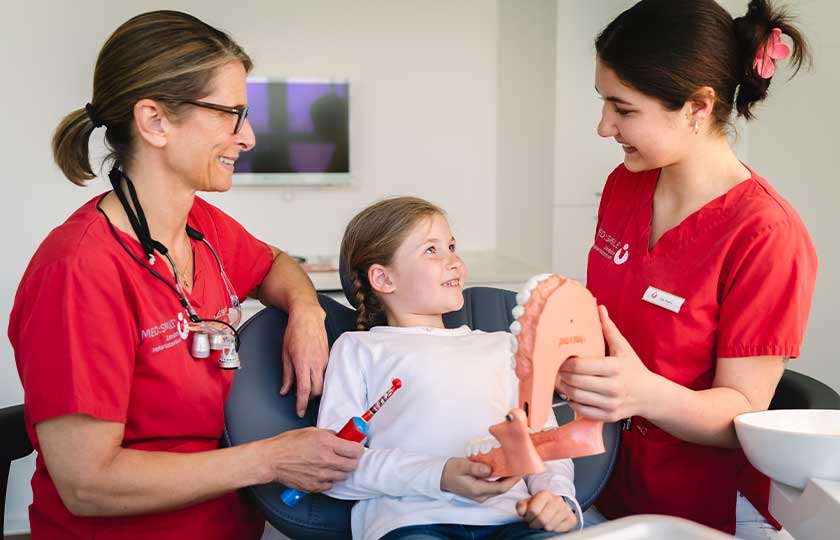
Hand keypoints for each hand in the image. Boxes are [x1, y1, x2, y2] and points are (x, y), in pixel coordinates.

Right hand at [260, 427, 363, 492]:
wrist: (272, 459)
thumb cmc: (288, 444)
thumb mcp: (312, 431)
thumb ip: (330, 435)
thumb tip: (342, 437)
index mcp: (327, 444)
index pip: (355, 450)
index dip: (358, 448)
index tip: (356, 447)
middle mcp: (326, 460)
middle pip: (353, 465)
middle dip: (352, 460)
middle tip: (346, 456)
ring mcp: (321, 475)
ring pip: (343, 476)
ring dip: (341, 470)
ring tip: (332, 464)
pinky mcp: (315, 486)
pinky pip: (330, 485)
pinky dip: (329, 479)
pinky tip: (322, 472)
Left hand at [280, 305, 328, 416]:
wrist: (308, 318)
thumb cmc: (295, 332)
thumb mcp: (285, 354)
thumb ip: (286, 375)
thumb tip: (284, 390)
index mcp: (302, 363)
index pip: (303, 390)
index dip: (301, 404)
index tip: (299, 411)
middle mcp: (316, 364)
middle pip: (316, 390)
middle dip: (309, 397)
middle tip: (301, 397)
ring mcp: (324, 361)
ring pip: (323, 383)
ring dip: (315, 388)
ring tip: (306, 385)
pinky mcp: (328, 357)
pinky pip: (325, 374)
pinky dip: (319, 378)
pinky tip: (313, 375)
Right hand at [440, 457, 520, 502]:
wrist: (440, 477)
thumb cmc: (450, 470)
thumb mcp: (461, 465)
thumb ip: (475, 467)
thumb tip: (489, 468)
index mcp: (477, 490)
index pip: (500, 488)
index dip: (512, 480)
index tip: (521, 470)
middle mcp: (480, 495)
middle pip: (502, 488)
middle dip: (513, 478)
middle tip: (521, 465)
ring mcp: (480, 495)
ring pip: (498, 488)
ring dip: (507, 478)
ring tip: (515, 466)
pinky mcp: (480, 491)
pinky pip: (494, 486)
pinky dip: (500, 478)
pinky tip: (504, 469)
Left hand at [516, 490, 576, 531]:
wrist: (553, 506)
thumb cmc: (538, 506)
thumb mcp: (527, 503)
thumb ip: (521, 506)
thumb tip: (521, 511)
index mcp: (545, 494)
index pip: (533, 510)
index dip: (528, 517)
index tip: (528, 518)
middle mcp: (557, 500)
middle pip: (542, 520)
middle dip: (535, 524)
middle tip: (534, 524)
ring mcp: (566, 509)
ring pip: (550, 527)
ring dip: (543, 528)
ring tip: (542, 524)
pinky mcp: (572, 519)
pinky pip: (559, 531)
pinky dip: (553, 530)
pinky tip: (552, 525)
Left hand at [556, 305, 656, 421]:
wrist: (651, 395)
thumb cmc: (634, 370)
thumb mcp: (623, 348)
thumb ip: (609, 329)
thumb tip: (599, 308)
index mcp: (614, 368)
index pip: (580, 366)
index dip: (565, 363)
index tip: (560, 360)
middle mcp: (613, 387)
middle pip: (575, 382)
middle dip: (561, 376)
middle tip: (556, 371)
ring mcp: (611, 403)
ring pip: (576, 397)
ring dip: (564, 389)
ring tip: (561, 382)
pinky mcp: (609, 416)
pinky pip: (583, 411)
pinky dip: (573, 403)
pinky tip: (572, 395)